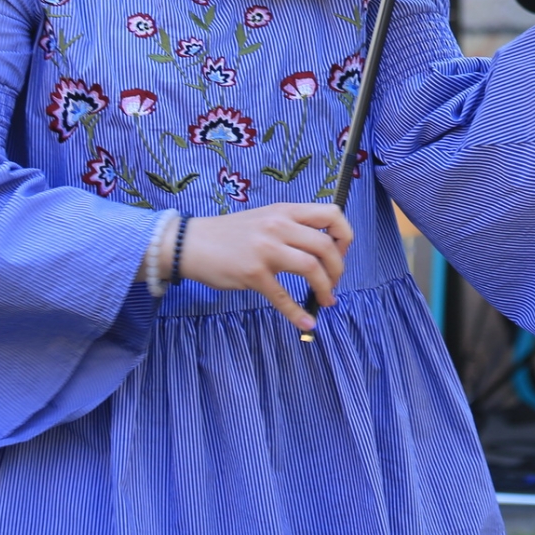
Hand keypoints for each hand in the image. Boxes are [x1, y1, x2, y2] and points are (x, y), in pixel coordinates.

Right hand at [180, 201, 353, 332]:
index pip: (332, 214)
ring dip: (325, 288)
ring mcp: (266, 249)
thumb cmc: (230, 234)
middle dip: (338, 268)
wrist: (191, 243)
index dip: (344, 236)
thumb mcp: (266, 217)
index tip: (339, 253)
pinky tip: (306, 323)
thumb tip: (324, 248)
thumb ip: (292, 226)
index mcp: (285, 210)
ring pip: (311, 267)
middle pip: (326, 245)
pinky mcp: (253, 273)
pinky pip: (282, 296)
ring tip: (325, 300)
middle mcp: (279, 225)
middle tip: (334, 283)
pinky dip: (298, 313)